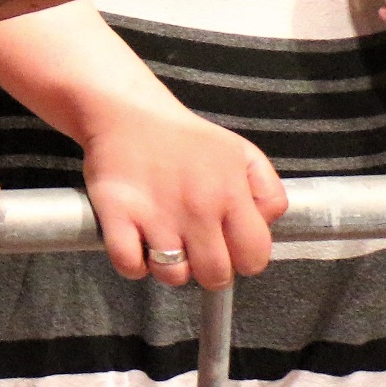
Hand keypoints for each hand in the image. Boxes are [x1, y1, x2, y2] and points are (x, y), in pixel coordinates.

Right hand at [78, 95, 284, 288]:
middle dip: (208, 268)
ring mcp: (155, 214)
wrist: (126, 110)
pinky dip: (134, 264)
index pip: (254, 258)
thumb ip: (268, 193)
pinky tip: (137, 243)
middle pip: (215, 276)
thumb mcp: (241, 153)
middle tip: (195, 247)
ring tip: (164, 242)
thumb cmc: (184, 137)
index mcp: (230, 193)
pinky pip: (130, 266)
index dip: (243, 259)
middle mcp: (196, 208)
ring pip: (173, 276)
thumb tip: (264, 228)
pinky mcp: (117, 214)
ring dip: (170, 267)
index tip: (227, 246)